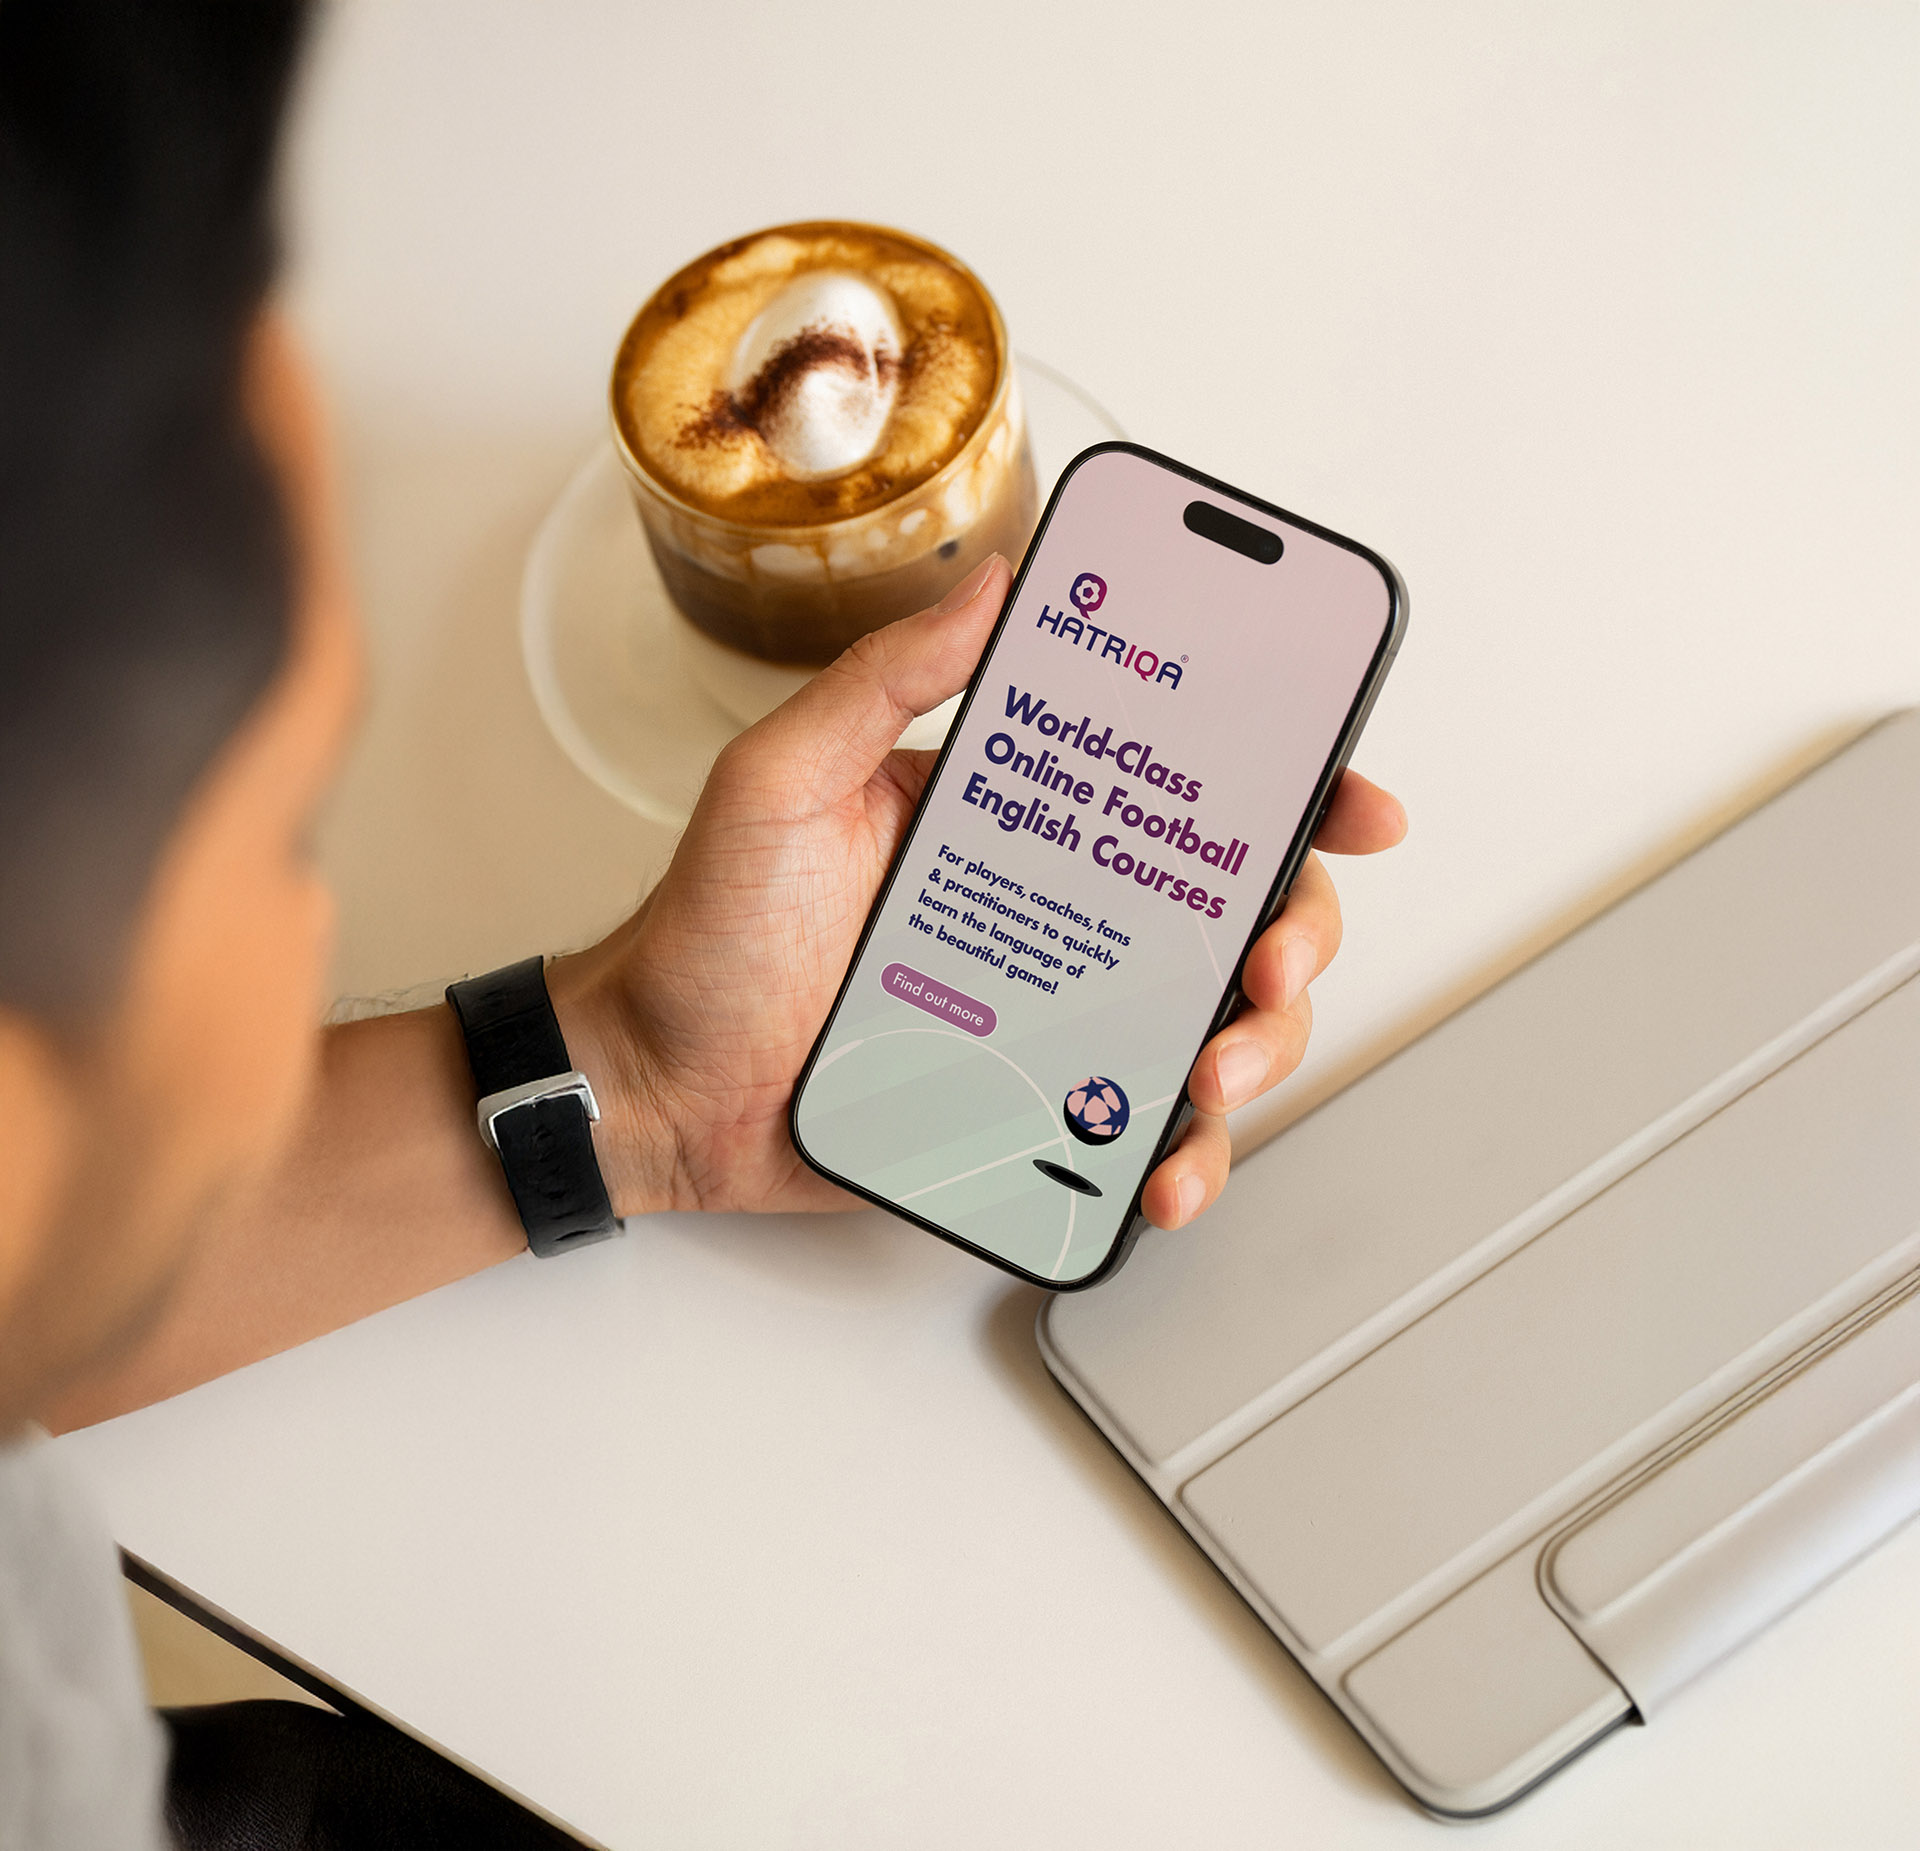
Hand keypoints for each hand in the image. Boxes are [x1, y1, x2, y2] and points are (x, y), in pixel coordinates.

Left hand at [550, 555, 1405, 1229]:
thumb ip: (883, 680)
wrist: (655, 1085)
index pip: (1176, 786)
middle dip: (1293, 931)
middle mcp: (1055, 911)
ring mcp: (1052, 1015)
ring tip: (1207, 1076)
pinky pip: (1139, 1130)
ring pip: (1211, 1023)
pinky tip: (1162, 1173)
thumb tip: (995, 582)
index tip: (1351, 798)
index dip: (1286, 788)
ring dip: (1253, 1050)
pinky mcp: (1034, 1109)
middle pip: (1228, 910)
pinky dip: (1177, 1156)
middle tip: (1270, 957)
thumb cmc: (709, 932)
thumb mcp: (783, 781)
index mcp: (1018, 819)